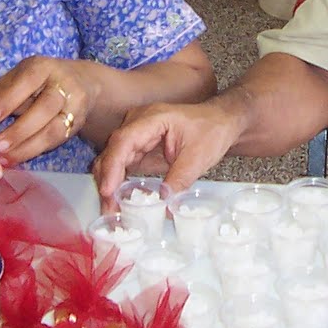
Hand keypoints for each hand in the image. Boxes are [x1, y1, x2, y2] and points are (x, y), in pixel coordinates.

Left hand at [0, 56, 97, 166]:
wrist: (83, 85)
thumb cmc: (38, 83)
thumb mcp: (14, 82)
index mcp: (42, 68)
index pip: (27, 81)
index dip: (9, 100)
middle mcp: (62, 84)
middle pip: (45, 107)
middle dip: (20, 129)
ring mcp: (73, 106)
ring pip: (54, 128)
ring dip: (28, 146)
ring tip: (4, 159)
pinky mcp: (76, 124)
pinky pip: (57, 140)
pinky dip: (34, 151)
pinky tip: (15, 160)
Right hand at [92, 99, 243, 207]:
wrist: (221, 122)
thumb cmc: (212, 130)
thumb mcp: (198, 157)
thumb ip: (179, 180)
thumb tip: (164, 206)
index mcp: (152, 118)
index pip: (124, 141)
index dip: (113, 166)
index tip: (108, 189)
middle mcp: (138, 123)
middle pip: (113, 151)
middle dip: (107, 181)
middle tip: (108, 208)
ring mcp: (137, 134)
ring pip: (113, 159)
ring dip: (109, 184)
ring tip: (110, 209)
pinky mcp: (140, 146)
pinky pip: (123, 164)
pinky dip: (118, 182)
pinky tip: (117, 200)